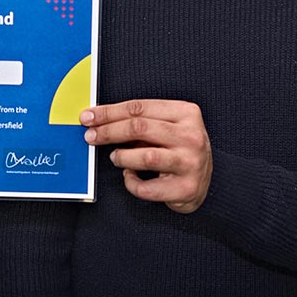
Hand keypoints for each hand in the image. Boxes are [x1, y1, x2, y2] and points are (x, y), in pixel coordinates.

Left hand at [82, 99, 212, 213]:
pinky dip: (131, 182)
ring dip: (122, 157)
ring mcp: (190, 163)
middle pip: (139, 128)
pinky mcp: (186, 188)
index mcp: (186, 113)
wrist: (206, 183)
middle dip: (108, 131)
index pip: (139, 107)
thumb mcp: (167, 128)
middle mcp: (191, 136)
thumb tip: (99, 120)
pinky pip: (147, 187)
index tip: (89, 117)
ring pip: (145, 157)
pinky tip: (130, 176)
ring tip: (116, 157)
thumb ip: (140, 123)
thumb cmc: (179, 151)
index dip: (109, 112)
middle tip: (90, 136)